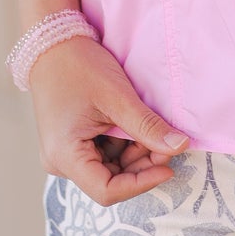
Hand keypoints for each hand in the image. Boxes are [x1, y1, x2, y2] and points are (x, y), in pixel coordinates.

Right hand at [28, 35, 189, 204]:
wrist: (53, 44)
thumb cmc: (79, 67)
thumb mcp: (118, 97)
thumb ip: (148, 126)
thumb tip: (181, 147)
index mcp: (64, 156)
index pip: (106, 191)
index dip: (141, 183)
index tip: (169, 167)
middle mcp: (60, 162)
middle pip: (110, 180)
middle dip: (142, 165)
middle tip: (167, 142)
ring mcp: (64, 154)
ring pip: (109, 169)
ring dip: (136, 154)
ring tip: (152, 129)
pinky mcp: (72, 143)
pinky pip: (103, 155)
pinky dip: (125, 145)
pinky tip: (136, 127)